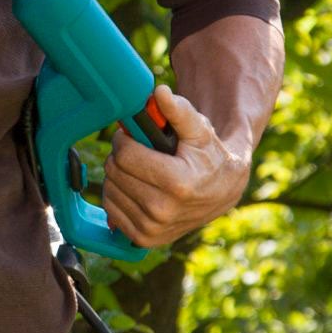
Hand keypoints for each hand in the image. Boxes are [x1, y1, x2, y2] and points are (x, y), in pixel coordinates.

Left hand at [100, 85, 248, 248]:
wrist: (222, 192)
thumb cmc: (208, 156)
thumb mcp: (200, 130)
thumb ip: (179, 110)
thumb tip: (160, 93)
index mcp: (177, 183)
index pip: (124, 155)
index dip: (125, 138)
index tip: (134, 136)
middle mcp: (163, 211)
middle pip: (114, 171)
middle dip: (121, 155)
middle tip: (139, 152)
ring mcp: (153, 229)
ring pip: (109, 189)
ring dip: (119, 175)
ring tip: (141, 170)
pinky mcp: (144, 239)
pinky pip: (111, 209)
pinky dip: (118, 195)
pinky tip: (137, 188)